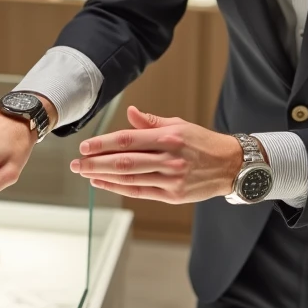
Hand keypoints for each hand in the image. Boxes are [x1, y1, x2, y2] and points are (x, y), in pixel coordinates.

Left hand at [69, 106, 243, 202]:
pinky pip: (140, 192)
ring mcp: (171, 178)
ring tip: (85, 173)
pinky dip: (119, 188)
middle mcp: (169, 158)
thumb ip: (150, 122)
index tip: (85, 146)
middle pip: (124, 161)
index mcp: (169, 137)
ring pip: (130, 178)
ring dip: (103, 176)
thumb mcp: (179, 125)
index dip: (103, 143)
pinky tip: (103, 183)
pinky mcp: (173, 195)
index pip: (128, 140)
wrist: (230, 165)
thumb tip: (129, 112)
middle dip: (96, 163)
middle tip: (76, 163)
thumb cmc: (202, 142)